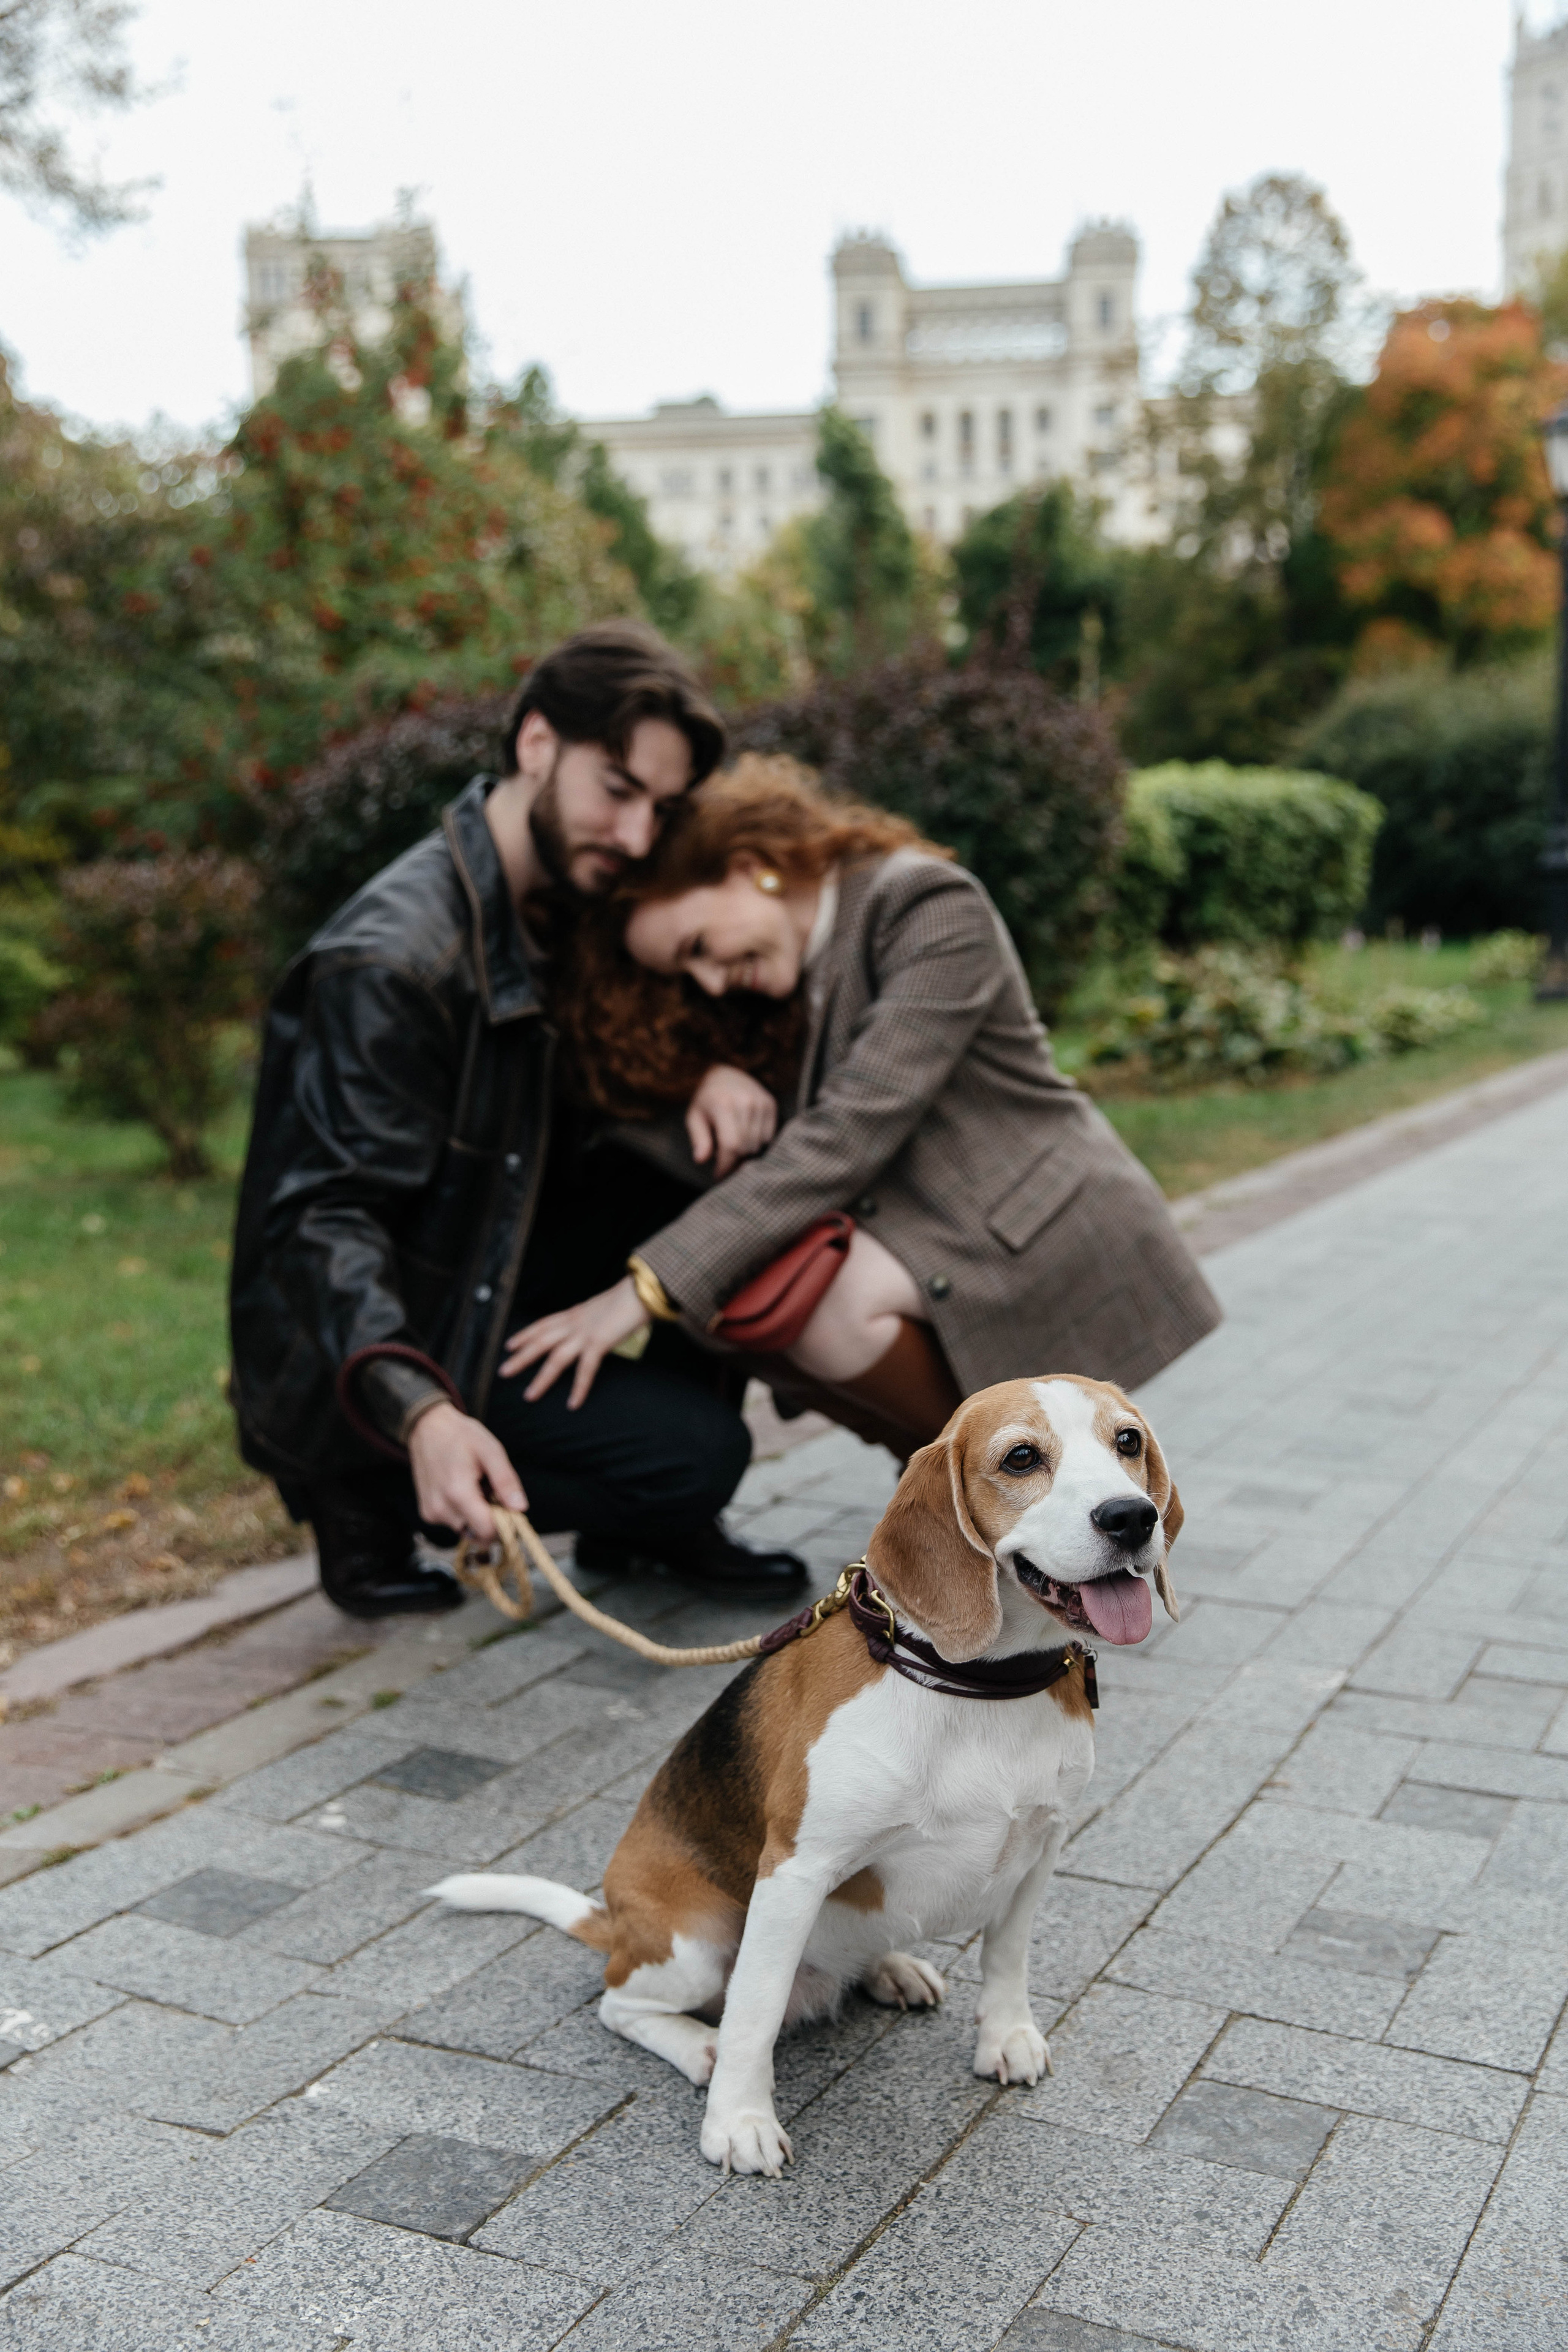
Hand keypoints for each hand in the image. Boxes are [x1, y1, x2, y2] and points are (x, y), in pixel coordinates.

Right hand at [407, 1401, 525, 1542]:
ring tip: (475, 1487)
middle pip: (478, 1533)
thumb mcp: (491, 1451)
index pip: (487, 1531)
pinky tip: (461, 1490)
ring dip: (477, 1515)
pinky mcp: (427, 1513)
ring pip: (467, 1530)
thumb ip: (506, 1481)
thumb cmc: (461, 1436)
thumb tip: (521, 1509)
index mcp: (458, 1493)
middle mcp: (441, 1508)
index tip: (509, 1507)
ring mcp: (431, 1513)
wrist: (427, 1428)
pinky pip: (454, 1523)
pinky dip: (463, 1513)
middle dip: (491, 1518)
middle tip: (491, 1491)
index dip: (505, 1523)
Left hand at [497, 1275, 648, 1409]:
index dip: (525, 1335)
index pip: (543, 1324)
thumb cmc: (629, 1299)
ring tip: (529, 1396)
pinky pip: (585, 1369)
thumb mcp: (603, 1308)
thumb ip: (592, 1318)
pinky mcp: (599, 1342)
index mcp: (575, 1313)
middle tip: (503, 1371)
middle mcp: (575, 1322)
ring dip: (541, 1378)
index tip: (509, 1345)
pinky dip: (578, 1388)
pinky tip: (573, 1403)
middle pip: (540, 1341)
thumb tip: (591, 1327)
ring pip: (555, 1358)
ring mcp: (585, 1332)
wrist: (643, 1291)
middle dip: (521, 1357)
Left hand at [686, 1064, 776, 1178]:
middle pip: (745, 1147)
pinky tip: (745, 1137)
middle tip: (723, 1160)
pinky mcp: (771, 1104)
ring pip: (758, 1144)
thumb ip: (699, 1139)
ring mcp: (761, 1103)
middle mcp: (745, 1103)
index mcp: (723, 1105)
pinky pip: (769, 1136)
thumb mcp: (694, 1117)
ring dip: (746, 1152)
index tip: (718, 1175)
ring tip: (733, 1147)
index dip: (725, 1165)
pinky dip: (757, 1142)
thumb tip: (701, 1160)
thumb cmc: (706, 1100)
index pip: (731, 1145)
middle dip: (733, 1160)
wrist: (725, 1073)